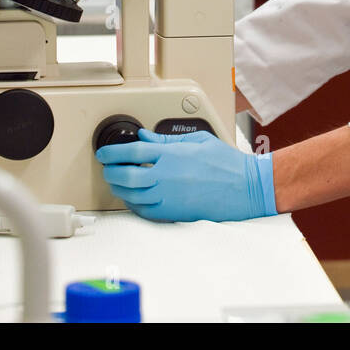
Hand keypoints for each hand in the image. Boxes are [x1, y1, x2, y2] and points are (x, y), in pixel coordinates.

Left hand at [95, 129, 276, 221]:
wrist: (245, 187)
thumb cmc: (226, 164)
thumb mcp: (198, 140)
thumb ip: (167, 139)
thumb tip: (145, 137)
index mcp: (172, 154)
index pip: (132, 152)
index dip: (112, 152)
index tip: (104, 153)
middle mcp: (167, 175)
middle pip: (125, 175)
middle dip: (110, 172)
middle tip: (107, 169)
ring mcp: (169, 196)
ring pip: (131, 195)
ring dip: (119, 189)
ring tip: (117, 183)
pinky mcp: (174, 212)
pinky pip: (145, 211)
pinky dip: (133, 205)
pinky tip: (133, 199)